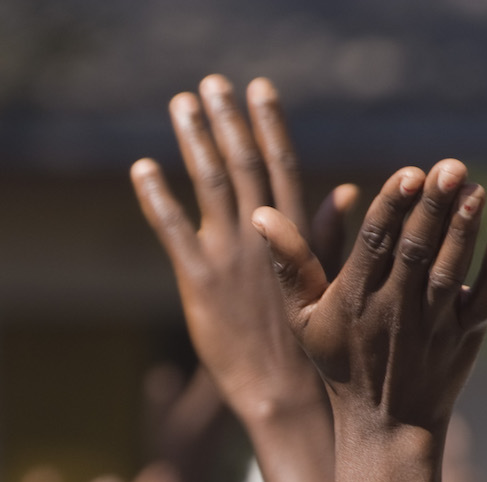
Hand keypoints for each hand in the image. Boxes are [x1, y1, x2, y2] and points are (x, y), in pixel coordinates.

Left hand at [133, 77, 357, 424]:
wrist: (283, 393)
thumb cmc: (310, 345)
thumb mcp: (327, 283)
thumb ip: (326, 234)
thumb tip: (346, 190)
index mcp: (293, 235)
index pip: (282, 164)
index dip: (269, 124)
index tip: (259, 88)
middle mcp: (261, 237)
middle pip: (243, 163)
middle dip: (227, 120)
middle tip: (211, 83)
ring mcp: (230, 256)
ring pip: (210, 184)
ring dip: (193, 140)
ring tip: (181, 104)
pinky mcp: (199, 282)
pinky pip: (172, 230)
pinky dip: (155, 197)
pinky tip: (141, 168)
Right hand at [256, 163, 486, 437]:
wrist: (384, 428)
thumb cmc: (340, 364)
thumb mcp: (302, 319)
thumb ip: (289, 264)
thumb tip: (261, 213)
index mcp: (355, 299)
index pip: (375, 245)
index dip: (392, 209)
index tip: (409, 174)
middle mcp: (395, 310)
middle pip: (416, 251)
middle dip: (433, 208)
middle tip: (451, 166)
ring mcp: (433, 325)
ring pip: (449, 272)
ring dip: (463, 231)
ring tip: (474, 189)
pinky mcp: (464, 337)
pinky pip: (483, 303)